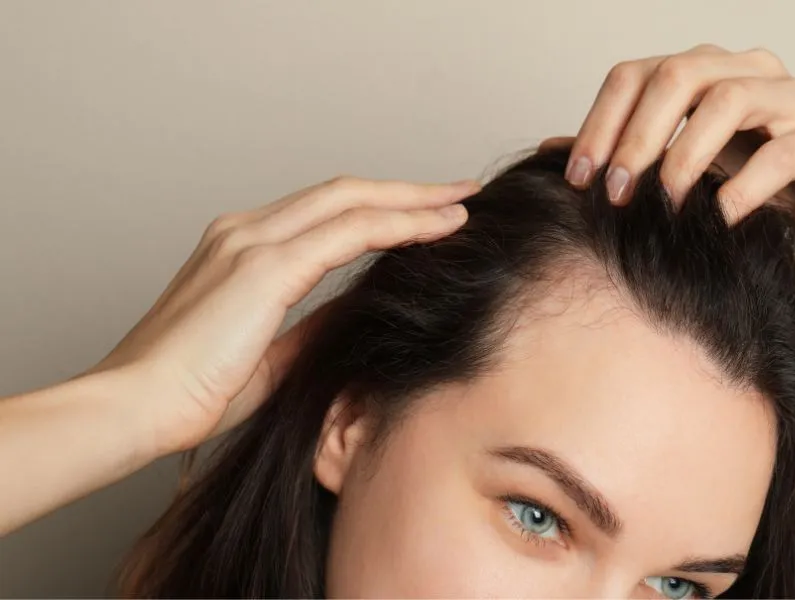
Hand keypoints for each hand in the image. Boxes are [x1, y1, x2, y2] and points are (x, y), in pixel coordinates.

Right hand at [86, 176, 479, 454]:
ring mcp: (252, 241)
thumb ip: (315, 326)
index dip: (380, 209)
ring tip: (461, 202)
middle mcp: (245, 231)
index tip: (426, 215)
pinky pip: (350, 231)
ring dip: (412, 198)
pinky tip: (438, 227)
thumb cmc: (191, 391)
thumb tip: (360, 311)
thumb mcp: (272, 355)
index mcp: (241, 248)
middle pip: (344, 192)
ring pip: (352, 200)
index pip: (326, 213)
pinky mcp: (264, 265)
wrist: (136, 406)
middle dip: (407, 190)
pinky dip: (399, 223)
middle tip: (458, 191)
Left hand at [542, 44, 794, 252]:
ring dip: (687, 156)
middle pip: (679, 76)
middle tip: (617, 194)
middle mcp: (749, 70)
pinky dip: (747, 185)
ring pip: (731, 100)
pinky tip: (722, 217)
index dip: (599, 123)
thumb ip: (622, 153)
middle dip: (638, 138)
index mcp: (706, 70)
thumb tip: (550, 148)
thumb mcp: (678, 167)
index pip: (636, 74)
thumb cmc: (749, 182)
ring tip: (668, 205)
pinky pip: (786, 150)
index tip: (578, 178)